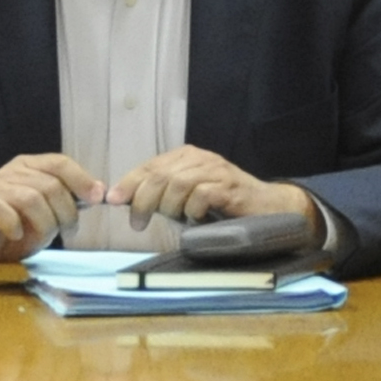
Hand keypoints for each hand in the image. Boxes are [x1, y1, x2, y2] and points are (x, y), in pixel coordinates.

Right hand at [0, 153, 103, 276]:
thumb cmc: (14, 229)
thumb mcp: (48, 214)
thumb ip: (69, 200)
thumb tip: (99, 191)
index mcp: (29, 166)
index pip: (60, 163)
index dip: (82, 180)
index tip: (97, 199)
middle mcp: (11, 172)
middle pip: (50, 186)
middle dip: (65, 213)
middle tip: (67, 231)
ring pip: (30, 199)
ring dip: (44, 224)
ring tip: (44, 238)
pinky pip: (1, 211)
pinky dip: (14, 225)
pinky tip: (16, 235)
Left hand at [102, 146, 319, 235]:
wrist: (268, 208)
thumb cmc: (222, 207)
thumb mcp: (185, 200)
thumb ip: (159, 197)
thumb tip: (124, 202)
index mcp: (185, 157)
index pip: (149, 166)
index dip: (128, 183)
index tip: (112, 200)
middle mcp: (200, 158)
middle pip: (159, 175)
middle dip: (142, 200)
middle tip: (138, 223)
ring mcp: (216, 171)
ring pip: (177, 184)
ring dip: (168, 207)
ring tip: (173, 221)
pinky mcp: (230, 188)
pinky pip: (201, 195)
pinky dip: (192, 210)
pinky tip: (194, 220)